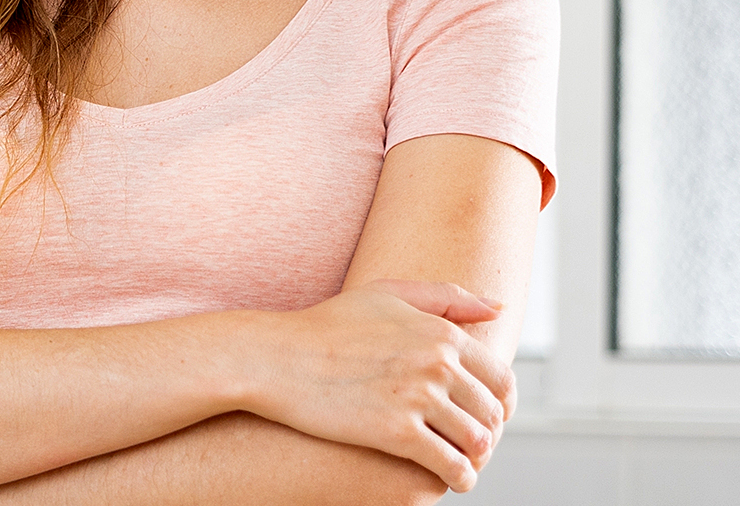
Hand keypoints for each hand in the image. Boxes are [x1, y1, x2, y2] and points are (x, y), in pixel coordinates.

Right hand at [250, 279, 512, 493]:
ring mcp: (418, 398)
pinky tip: (450, 479)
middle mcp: (437, 364)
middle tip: (471, 445)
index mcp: (441, 333)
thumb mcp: (386, 295)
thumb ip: (446, 297)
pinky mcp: (397, 433)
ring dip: (476, 458)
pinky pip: (451, 465)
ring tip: (462, 463)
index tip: (487, 417)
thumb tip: (497, 308)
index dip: (501, 404)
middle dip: (488, 433)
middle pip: (491, 413)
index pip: (501, 380)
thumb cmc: (325, 326)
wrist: (273, 358)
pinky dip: (460, 478)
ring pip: (477, 442)